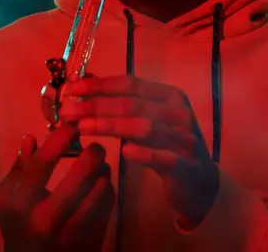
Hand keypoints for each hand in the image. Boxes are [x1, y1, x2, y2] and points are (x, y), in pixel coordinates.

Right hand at [0, 123, 114, 250]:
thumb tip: (32, 138)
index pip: (43, 162)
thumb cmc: (18, 227)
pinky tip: (100, 185)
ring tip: (98, 166)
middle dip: (93, 152)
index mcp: (22, 206)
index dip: (61, 137)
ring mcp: (73, 234)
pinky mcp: (92, 242)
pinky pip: (108, 204)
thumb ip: (18, 169)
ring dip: (103, 171)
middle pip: (84, 171)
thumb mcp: (6, 201)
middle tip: (93, 146)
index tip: (71, 127)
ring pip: (102, 187)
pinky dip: (107, 189)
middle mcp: (48, 221)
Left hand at [60, 76, 218, 228]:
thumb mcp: (150, 118)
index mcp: (169, 95)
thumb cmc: (168, 145)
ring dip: (109, 125)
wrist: (201, 184)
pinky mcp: (186, 167)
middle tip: (66, 111)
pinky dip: (144, 153)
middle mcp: (178, 112)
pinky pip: (163, 158)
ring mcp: (184, 139)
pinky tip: (124, 152)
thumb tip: (85, 85)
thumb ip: (124, 103)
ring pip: (143, 127)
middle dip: (95, 105)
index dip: (99, 85)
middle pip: (131, 104)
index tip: (70, 89)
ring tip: (82, 128)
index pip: (130, 84)